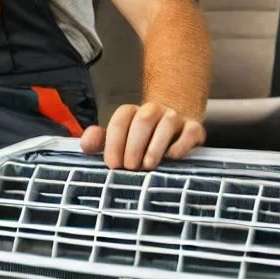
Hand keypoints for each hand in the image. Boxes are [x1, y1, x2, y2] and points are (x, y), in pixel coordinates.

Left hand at [79, 102, 204, 170]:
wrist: (176, 127)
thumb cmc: (142, 139)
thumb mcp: (119, 139)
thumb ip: (100, 141)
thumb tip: (85, 145)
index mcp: (132, 112)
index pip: (121, 120)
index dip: (114, 142)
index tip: (112, 164)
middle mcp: (153, 111)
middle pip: (142, 120)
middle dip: (133, 146)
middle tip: (130, 168)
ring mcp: (175, 118)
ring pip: (166, 124)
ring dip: (155, 146)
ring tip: (148, 166)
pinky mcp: (194, 129)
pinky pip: (190, 132)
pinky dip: (180, 145)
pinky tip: (172, 157)